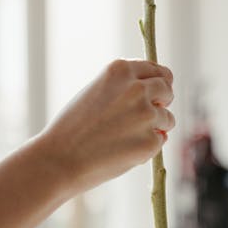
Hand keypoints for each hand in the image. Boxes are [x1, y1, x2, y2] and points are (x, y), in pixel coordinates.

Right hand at [37, 58, 174, 194]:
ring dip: (155, 126)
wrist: (59, 158)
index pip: (156, 69)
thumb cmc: (74, 126)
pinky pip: (160, 140)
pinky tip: (124, 149)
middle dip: (162, 101)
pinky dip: (148, 146)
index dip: (158, 81)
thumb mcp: (96, 90)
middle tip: (146, 114)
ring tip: (126, 135)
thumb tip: (156, 91)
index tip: (157, 91)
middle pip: (167, 89)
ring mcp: (146, 114)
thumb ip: (124, 85)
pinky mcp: (150, 142)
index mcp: (120, 70)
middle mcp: (136, 87)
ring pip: (168, 117)